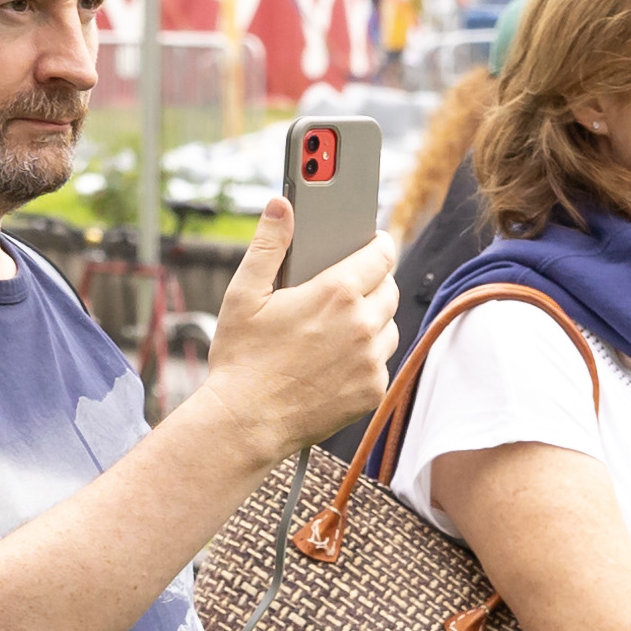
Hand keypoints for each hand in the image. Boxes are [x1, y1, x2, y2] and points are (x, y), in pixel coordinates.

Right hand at [195, 194, 397, 461]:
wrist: (246, 423)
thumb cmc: (241, 360)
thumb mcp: (244, 294)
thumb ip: (268, 245)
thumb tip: (280, 206)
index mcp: (336, 293)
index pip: (381, 253)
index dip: (378, 243)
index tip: (372, 242)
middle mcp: (362, 324)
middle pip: (389, 288)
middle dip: (371, 282)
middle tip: (343, 288)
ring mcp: (371, 360)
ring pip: (389, 326)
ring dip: (372, 320)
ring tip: (337, 326)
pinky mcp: (372, 391)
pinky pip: (381, 363)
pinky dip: (365, 357)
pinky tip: (335, 359)